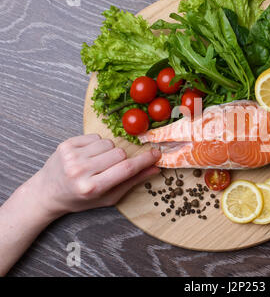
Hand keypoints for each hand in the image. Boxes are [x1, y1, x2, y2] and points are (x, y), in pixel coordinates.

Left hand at [21, 134, 160, 218]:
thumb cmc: (81, 198)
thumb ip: (132, 182)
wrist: (48, 192)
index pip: (126, 169)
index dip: (144, 160)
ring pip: (109, 143)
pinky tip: (88, 156)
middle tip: (111, 169)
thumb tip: (154, 168)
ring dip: (109, 151)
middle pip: (119, 153)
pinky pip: (95, 136)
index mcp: (92, 187)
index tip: (156, 154)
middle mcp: (80, 171)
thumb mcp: (108, 197)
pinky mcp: (66, 144)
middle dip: (122, 159)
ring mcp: (71, 156)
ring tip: (97, 163)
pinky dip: (97, 145)